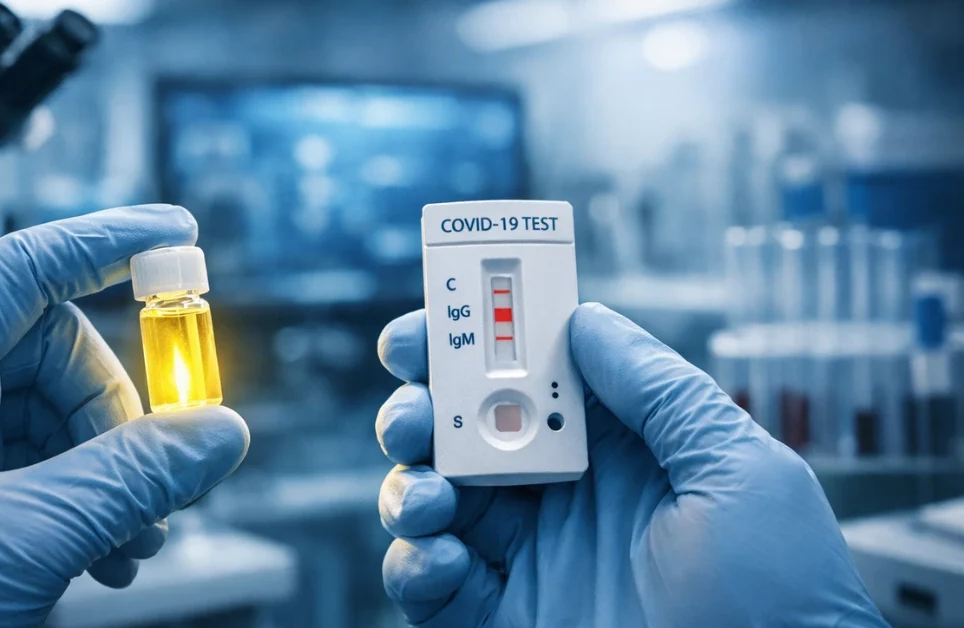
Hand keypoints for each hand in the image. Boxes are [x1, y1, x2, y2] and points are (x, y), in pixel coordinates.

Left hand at [0, 205, 249, 625]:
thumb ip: (131, 478)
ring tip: (135, 538)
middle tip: (161, 476)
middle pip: (56, 357)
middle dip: (119, 418)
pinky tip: (107, 552)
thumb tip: (216, 434)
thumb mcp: (25, 537)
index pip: (24, 269)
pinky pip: (38, 470)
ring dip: (111, 473)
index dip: (108, 243)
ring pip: (54, 420)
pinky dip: (84, 502)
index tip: (175, 234)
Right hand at [375, 303, 884, 626]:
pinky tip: (441, 560)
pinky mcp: (498, 619)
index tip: (432, 325)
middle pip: (460, 431)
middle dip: (419, 408)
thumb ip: (659, 392)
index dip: (472, 343)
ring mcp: (526, 560)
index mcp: (613, 447)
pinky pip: (425, 584)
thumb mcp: (738, 472)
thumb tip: (585, 320)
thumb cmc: (782, 597)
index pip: (527, 374)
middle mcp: (559, 495)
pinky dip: (412, 564)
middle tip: (413, 414)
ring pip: (430, 498)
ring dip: (410, 484)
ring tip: (432, 497)